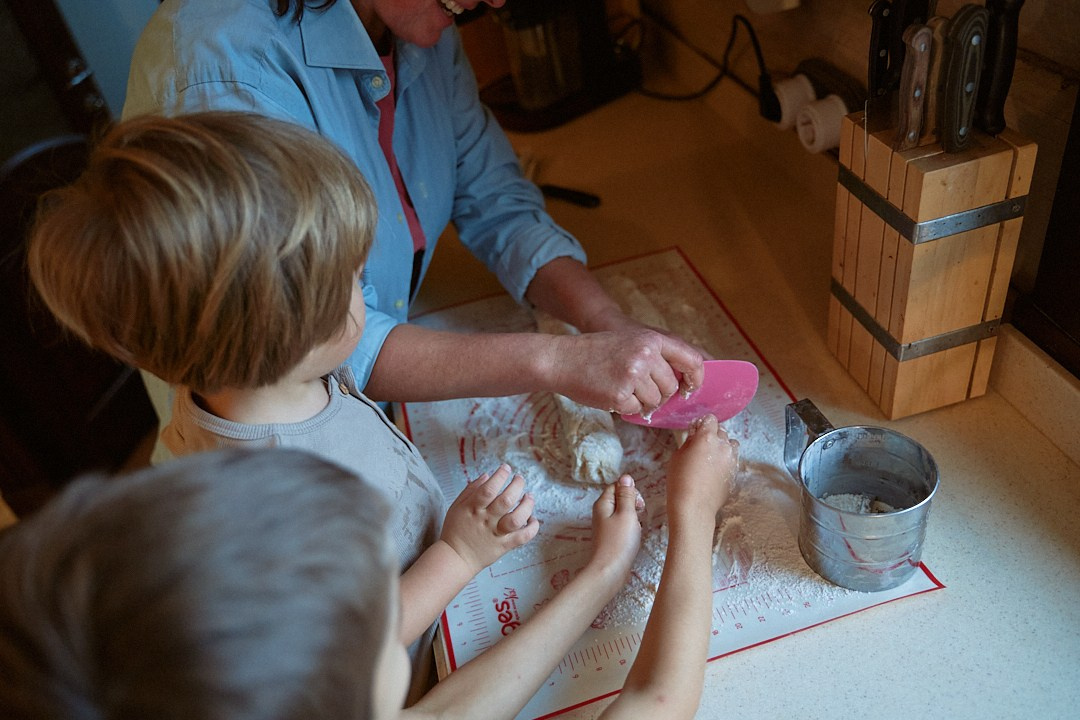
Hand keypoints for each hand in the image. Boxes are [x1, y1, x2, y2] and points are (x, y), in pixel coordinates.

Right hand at [441, 464, 539, 573]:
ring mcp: (496, 534)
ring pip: (517, 519)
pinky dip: (532, 528)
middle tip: (519, 479)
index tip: (505, 468)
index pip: (488, 489)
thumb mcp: (457, 506)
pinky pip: (523, 537)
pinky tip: (532, 519)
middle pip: (506, 501)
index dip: (500, 476)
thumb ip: (471, 490)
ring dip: (527, 505)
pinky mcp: (504, 546)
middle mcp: (486, 520)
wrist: (456, 558)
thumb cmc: (455, 530)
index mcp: (473, 509)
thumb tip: (488, 475)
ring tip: (528, 497)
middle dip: (517, 485)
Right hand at [544, 326, 704, 416]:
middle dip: (659, 395)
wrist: (562, 359)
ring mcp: (633, 375)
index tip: (690, 388)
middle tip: (637, 390)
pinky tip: (611, 395)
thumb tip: (683, 382)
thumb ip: (657, 356)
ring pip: (655, 402)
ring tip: (622, 389)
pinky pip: (636, 411)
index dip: (695, 378)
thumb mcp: (631, 342)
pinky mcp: (620, 394)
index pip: (691, 360)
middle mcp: (646, 355)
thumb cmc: (596, 353)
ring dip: (642, 403)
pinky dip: (625, 408)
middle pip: (671, 388)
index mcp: (652, 340)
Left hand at [585, 475, 643, 591]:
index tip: (638, 504)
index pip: (617, 486)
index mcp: (603, 504)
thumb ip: (627, 495)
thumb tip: (626, 477)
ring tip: (636, 528)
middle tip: (639, 514)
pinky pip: (623, 526)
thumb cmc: (618, 542)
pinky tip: (634, 537)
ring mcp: (606, 526)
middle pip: (619, 499)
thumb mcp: (627, 514)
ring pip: (623, 513)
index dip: (630, 491)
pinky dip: (631, 529)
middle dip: (633, 504)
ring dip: (633, 518)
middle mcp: (602, 513)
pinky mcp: (611, 538)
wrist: (609, 571)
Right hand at [665, 414, 737, 522]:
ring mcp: (731, 459)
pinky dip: (725, 460)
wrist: (694, 506)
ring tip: (711, 457)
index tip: (697, 430)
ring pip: (731, 445)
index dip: (703, 423)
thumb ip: (689, 442)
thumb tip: (696, 436)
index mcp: (707, 437)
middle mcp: (723, 445)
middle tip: (701, 446)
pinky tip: (715, 470)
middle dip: (712, 435)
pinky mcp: (735, 472)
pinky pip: (732, 460)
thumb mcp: (677, 456)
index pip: (710, 419)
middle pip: (721, 431)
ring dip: (722, 446)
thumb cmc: (680, 480)